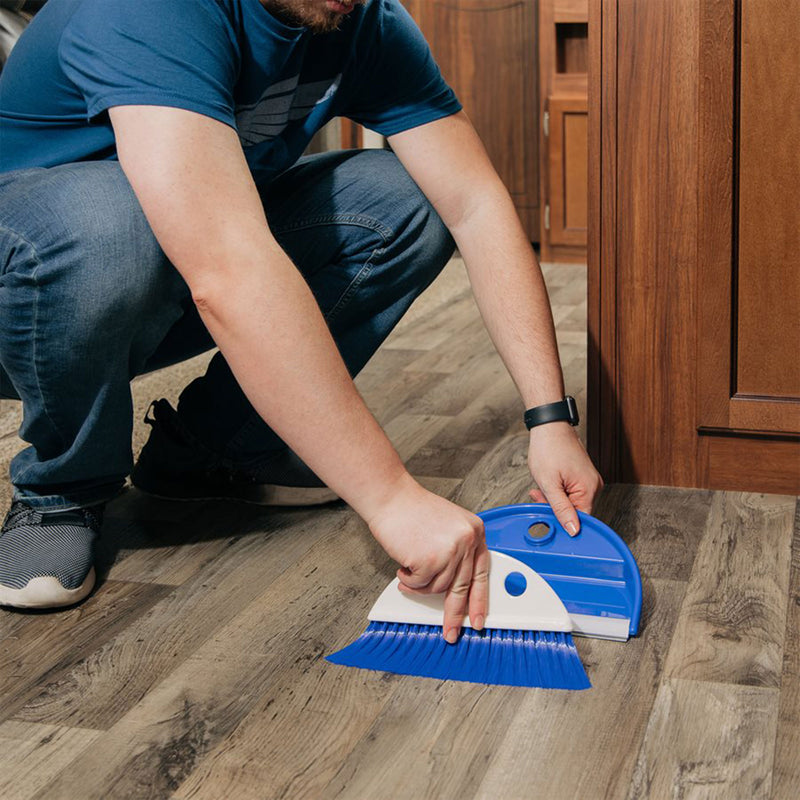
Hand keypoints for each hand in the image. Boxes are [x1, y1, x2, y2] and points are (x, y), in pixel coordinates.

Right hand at [365, 474, 488, 642]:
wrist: (391, 497)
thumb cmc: (412, 510)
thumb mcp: (448, 525)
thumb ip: (457, 550)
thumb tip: (456, 584)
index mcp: (475, 531)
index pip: (482, 573)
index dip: (480, 599)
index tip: (479, 619)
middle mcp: (467, 540)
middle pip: (463, 587)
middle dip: (456, 614)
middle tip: (452, 632)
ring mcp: (450, 550)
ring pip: (438, 588)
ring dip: (420, 585)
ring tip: (409, 570)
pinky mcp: (430, 560)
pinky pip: (419, 585)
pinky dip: (408, 580)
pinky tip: (403, 565)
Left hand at [527, 422, 603, 534]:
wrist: (549, 426)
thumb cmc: (548, 449)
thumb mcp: (549, 483)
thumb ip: (561, 509)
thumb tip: (573, 530)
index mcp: (589, 489)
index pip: (581, 520)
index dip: (563, 522)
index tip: (548, 516)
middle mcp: (594, 486)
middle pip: (576, 511)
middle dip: (555, 507)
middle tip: (539, 495)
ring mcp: (589, 480)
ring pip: (571, 502)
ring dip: (554, 499)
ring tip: (543, 484)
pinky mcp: (583, 476)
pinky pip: (571, 492)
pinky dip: (557, 491)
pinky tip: (548, 482)